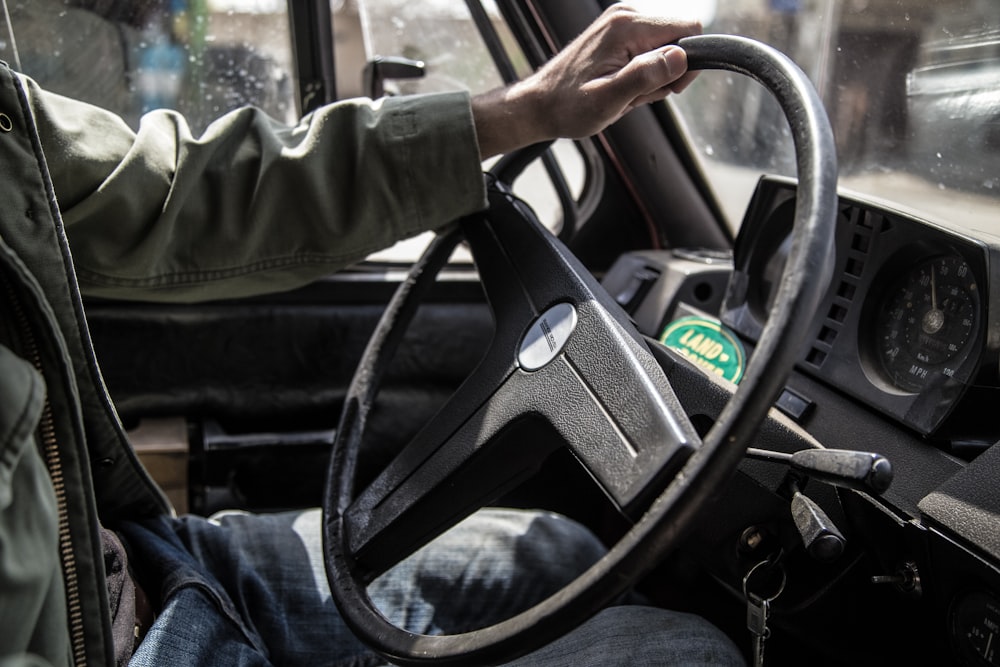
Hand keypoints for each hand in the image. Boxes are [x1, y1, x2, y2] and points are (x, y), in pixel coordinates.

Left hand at [473, 4, 700, 157]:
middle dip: (666, 73)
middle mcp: (626, 15)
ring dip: (652, 77)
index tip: (666, 89)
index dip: (687, 64)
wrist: (540, 105)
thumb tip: (680, 57)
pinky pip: (649, 51)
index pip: (689, 29)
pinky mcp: (618, 33)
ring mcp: (621, 22)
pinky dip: (641, 73)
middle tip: (634, 94)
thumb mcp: (609, 100)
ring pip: (665, 48)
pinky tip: (620, 85)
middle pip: (679, 39)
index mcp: (627, 27)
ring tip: (623, 92)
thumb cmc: (569, 106)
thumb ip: (645, 76)